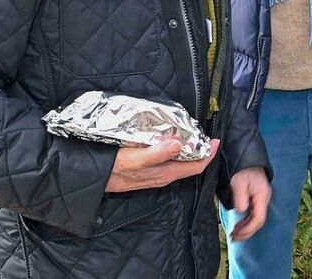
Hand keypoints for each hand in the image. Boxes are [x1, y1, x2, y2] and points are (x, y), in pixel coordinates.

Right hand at [105, 138, 219, 192]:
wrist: (94, 178)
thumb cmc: (114, 168)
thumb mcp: (135, 158)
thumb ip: (157, 153)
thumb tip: (180, 143)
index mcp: (166, 172)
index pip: (196, 166)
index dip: (208, 153)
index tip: (216, 140)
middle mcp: (165, 175)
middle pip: (191, 165)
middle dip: (201, 150)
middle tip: (206, 134)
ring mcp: (157, 175)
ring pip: (181, 163)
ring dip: (189, 150)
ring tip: (193, 135)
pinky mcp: (149, 172)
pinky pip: (170, 163)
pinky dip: (177, 152)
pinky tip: (173, 142)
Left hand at [228, 166, 270, 240]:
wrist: (245, 157)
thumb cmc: (241, 169)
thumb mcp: (238, 183)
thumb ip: (240, 199)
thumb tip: (241, 212)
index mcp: (262, 195)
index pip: (259, 218)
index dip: (248, 229)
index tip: (237, 234)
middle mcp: (264, 198)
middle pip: (259, 220)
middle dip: (247, 231)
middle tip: (234, 238)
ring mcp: (261, 197)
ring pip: (256, 217)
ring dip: (246, 227)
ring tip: (234, 234)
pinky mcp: (257, 196)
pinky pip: (253, 212)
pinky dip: (246, 221)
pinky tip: (239, 224)